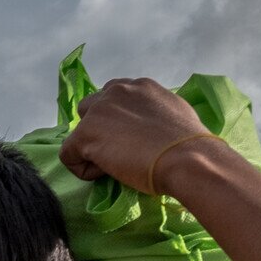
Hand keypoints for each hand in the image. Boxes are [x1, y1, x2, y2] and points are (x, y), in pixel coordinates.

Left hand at [59, 78, 217, 194]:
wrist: (187, 158)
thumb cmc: (191, 145)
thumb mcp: (178, 115)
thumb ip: (159, 114)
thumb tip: (156, 128)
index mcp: (140, 86)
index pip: (116, 98)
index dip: (120, 122)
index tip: (135, 140)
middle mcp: (117, 90)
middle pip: (91, 109)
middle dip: (101, 130)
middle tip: (121, 153)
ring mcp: (99, 111)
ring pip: (80, 132)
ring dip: (92, 148)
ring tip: (114, 165)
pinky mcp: (86, 134)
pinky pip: (69, 154)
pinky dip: (83, 169)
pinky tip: (106, 175)